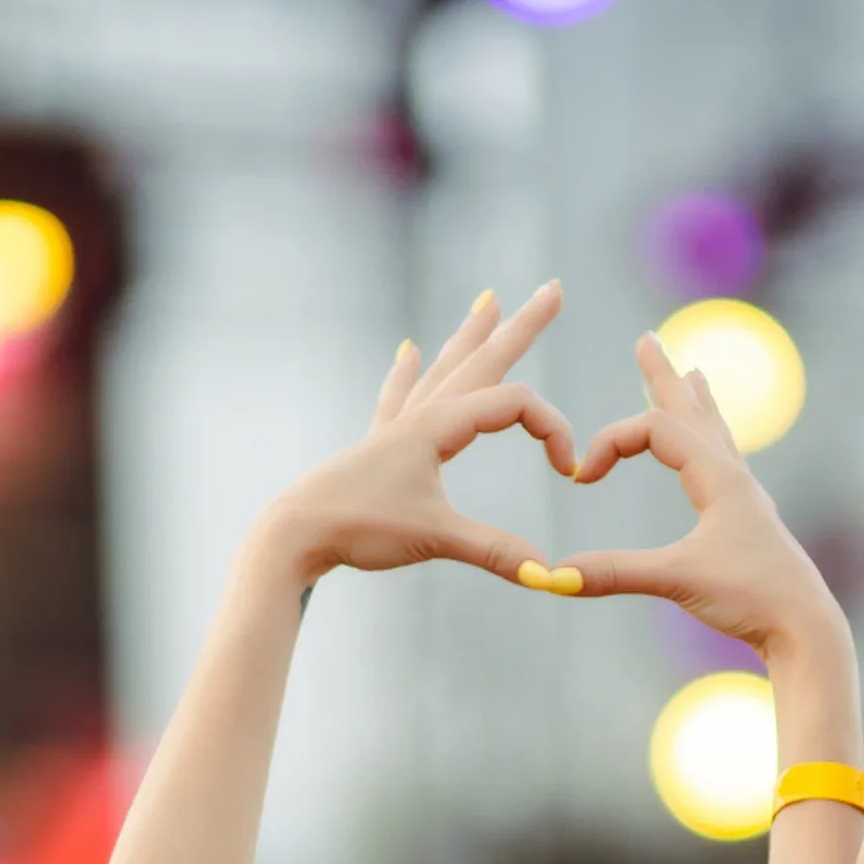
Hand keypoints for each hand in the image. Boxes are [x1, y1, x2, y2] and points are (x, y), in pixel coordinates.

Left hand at [262, 283, 574, 586]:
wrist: (295, 533)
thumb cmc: (360, 527)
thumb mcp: (435, 539)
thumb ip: (495, 552)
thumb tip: (549, 574)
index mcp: (438, 427)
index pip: (514, 405)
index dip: (553, 431)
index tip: (569, 471)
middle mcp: (420, 416)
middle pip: (482, 360)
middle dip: (521, 327)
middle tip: (553, 289)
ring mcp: (398, 427)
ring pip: (445, 370)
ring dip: (471, 336)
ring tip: (488, 300)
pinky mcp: (379, 446)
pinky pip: (400, 396)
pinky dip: (408, 372)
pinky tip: (407, 349)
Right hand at [538, 334, 842, 655]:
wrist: (806, 630)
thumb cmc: (751, 599)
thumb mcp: (678, 580)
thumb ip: (616, 574)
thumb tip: (552, 578)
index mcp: (719, 477)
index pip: (654, 429)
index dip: (609, 443)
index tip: (580, 479)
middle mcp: (735, 477)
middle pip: (692, 412)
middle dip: (664, 376)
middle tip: (649, 340)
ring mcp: (745, 499)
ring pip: (715, 434)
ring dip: (695, 402)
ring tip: (694, 373)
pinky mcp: (749, 523)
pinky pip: (726, 464)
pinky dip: (712, 442)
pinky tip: (716, 452)